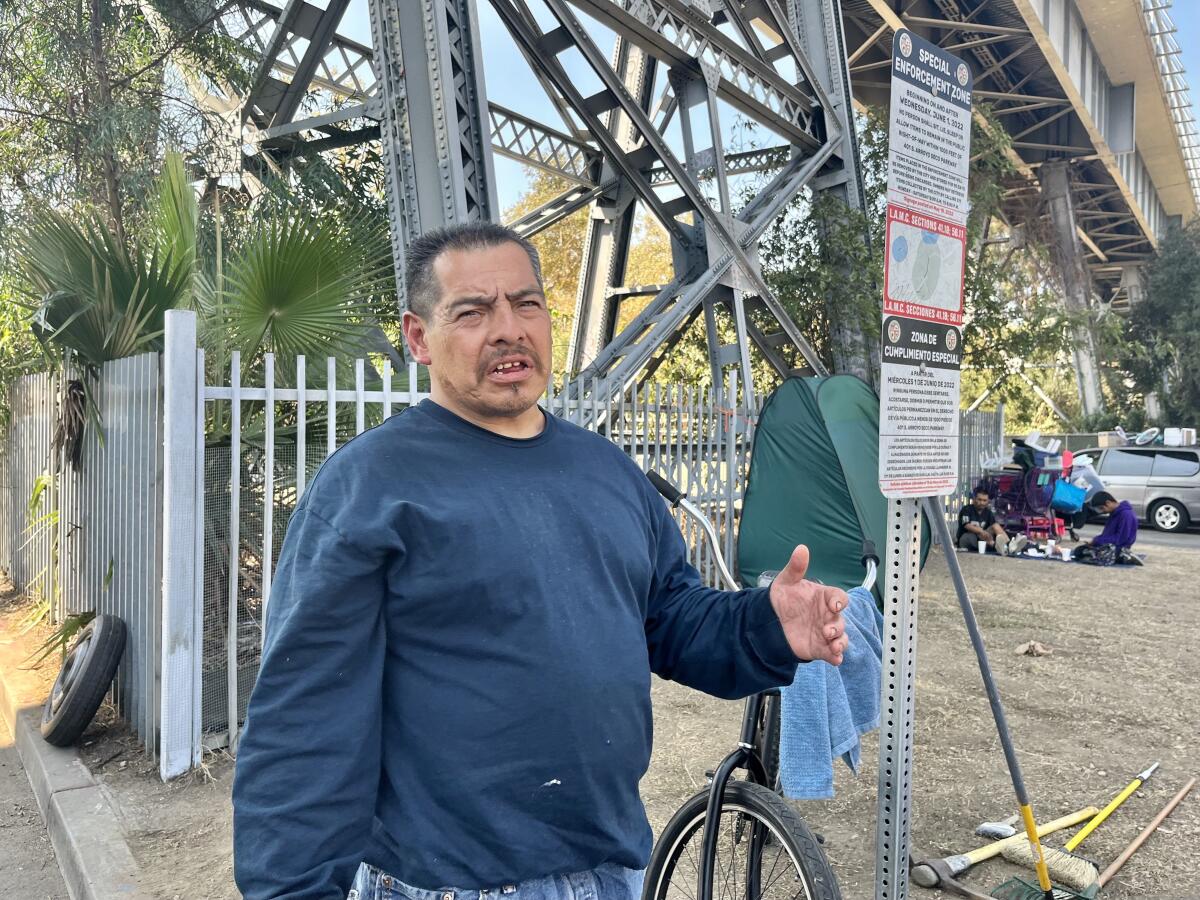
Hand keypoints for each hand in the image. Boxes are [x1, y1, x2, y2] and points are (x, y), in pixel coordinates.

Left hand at [767, 545, 848, 665]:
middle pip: (840, 620)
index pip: (838, 597)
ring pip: (841, 638)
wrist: (770, 620)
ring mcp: (825, 632)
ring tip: (834, 646)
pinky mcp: (820, 647)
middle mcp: (827, 615)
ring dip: (841, 642)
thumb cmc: (783, 598)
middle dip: (838, 626)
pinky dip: (836, 656)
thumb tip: (801, 549)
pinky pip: (832, 653)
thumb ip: (795, 567)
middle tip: (828, 630)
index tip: (835, 604)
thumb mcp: (787, 582)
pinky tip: (835, 659)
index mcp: (824, 598)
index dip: (840, 600)